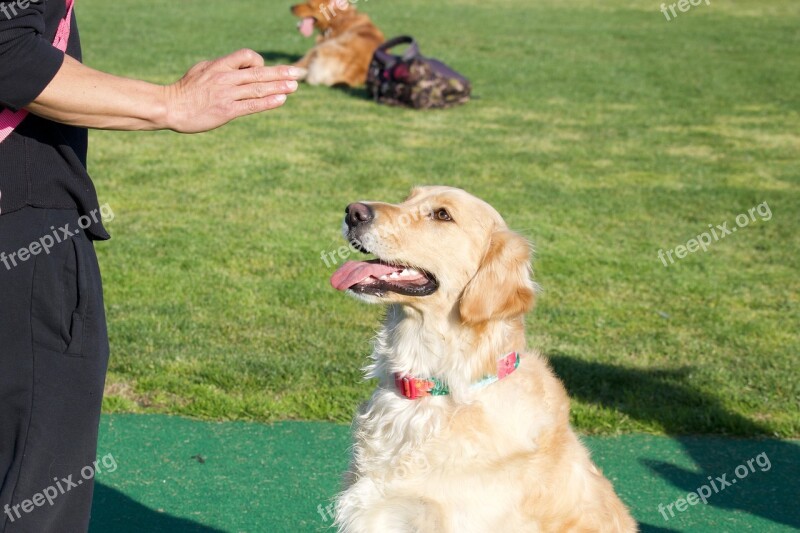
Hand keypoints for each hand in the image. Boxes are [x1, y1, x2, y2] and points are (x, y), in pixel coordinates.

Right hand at [163, 49, 305, 132]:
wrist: (170, 107)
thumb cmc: (185, 90)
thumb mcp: (202, 70)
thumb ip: (221, 68)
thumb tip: (238, 67)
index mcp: (219, 65)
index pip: (246, 56)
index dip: (259, 61)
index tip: (264, 69)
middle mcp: (225, 78)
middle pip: (258, 72)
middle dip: (281, 73)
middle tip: (298, 73)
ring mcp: (227, 94)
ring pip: (258, 88)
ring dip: (279, 87)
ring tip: (295, 86)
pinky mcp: (227, 111)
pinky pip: (252, 105)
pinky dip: (268, 102)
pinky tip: (281, 100)